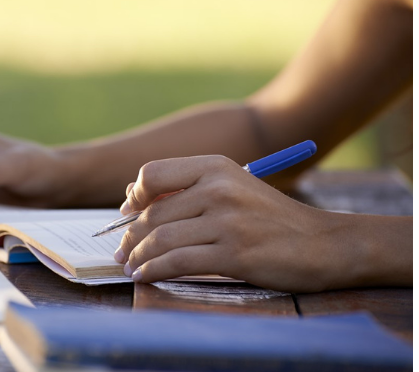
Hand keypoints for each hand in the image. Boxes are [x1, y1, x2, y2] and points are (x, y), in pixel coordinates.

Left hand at [114, 155, 354, 292]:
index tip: (127, 214)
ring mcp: (227, 221)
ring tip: (130, 266)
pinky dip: (154, 271)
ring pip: (162, 239)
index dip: (134, 196)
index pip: (153, 173)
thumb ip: (187, 189)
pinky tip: (145, 276)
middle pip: (153, 213)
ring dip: (138, 257)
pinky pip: (178, 263)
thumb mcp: (232, 187)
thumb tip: (132, 198)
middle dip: (130, 236)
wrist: (322, 242)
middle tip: (122, 251)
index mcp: (215, 167)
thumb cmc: (270, 217)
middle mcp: (219, 188)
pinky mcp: (234, 253)